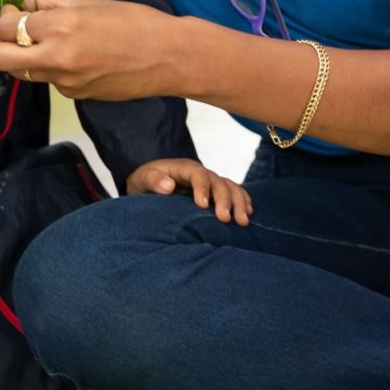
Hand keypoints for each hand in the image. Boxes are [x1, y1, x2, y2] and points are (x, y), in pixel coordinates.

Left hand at [0, 0, 185, 101]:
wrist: (168, 58)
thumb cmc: (135, 21)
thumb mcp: (89, 0)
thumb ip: (50, 1)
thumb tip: (24, 4)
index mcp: (60, 27)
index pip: (7, 26)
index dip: (4, 18)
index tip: (12, 11)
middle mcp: (56, 58)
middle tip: (4, 32)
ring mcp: (63, 82)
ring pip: (21, 71)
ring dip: (22, 56)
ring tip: (45, 41)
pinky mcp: (74, 95)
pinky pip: (49, 79)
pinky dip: (51, 67)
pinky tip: (77, 57)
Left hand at [127, 159, 252, 224]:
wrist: (147, 185)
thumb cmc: (143, 183)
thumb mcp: (140, 180)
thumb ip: (152, 180)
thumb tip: (169, 185)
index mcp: (183, 168)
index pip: (197, 173)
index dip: (202, 187)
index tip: (202, 206)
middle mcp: (200, 173)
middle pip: (218, 181)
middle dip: (225, 199)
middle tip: (226, 219)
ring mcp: (209, 182)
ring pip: (230, 187)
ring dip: (239, 202)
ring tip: (243, 221)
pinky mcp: (215, 191)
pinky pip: (234, 192)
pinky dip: (243, 200)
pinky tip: (249, 213)